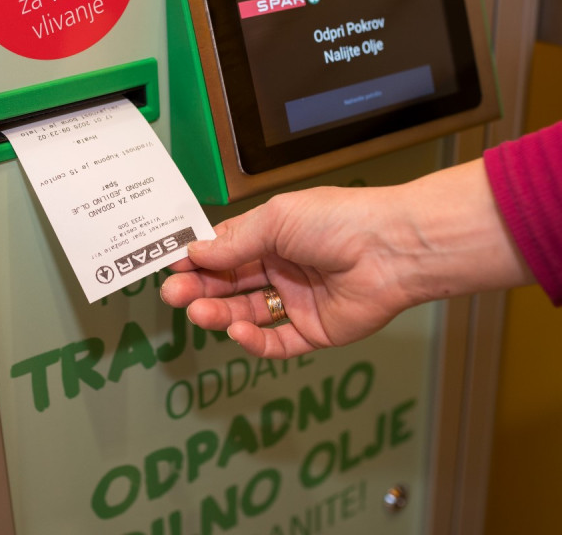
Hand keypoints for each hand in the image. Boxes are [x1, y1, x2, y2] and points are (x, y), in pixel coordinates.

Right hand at [160, 160, 530, 358]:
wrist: (392, 249)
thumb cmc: (341, 220)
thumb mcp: (276, 219)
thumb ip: (235, 241)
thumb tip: (196, 251)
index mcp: (272, 235)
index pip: (223, 250)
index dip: (197, 259)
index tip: (170, 264)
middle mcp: (282, 267)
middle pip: (229, 284)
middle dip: (199, 288)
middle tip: (173, 294)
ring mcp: (296, 301)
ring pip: (246, 314)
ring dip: (218, 314)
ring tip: (198, 312)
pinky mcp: (314, 331)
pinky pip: (276, 342)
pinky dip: (253, 341)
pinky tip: (236, 332)